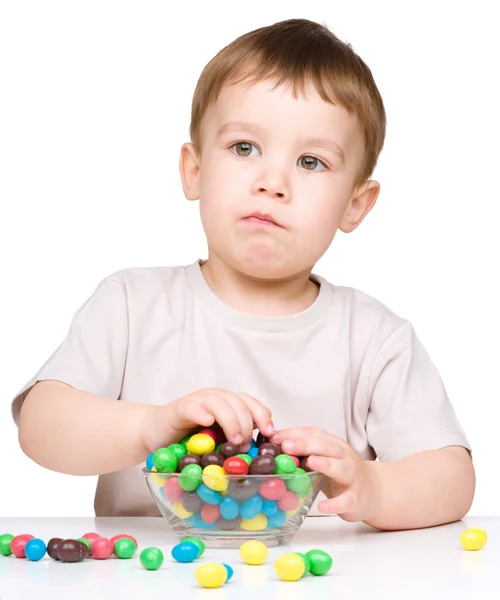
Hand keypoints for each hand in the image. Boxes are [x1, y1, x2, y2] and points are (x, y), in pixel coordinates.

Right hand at [142, 388, 274, 452]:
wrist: (157, 433)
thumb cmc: (189, 439)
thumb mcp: (218, 440)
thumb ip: (237, 438)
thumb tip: (264, 449)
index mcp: (228, 403)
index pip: (250, 403)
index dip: (262, 416)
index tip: (270, 434)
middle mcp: (215, 397)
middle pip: (238, 402)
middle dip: (246, 423)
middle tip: (245, 444)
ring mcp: (197, 401)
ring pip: (219, 403)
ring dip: (230, 420)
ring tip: (234, 439)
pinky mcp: (179, 408)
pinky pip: (192, 407)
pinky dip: (201, 413)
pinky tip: (207, 422)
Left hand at [271, 427, 377, 522]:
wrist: (373, 490)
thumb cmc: (340, 472)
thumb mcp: (322, 457)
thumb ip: (301, 451)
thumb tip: (270, 444)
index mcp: (332, 444)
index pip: (314, 433)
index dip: (294, 433)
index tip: (274, 436)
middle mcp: (344, 456)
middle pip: (327, 446)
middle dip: (306, 444)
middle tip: (287, 446)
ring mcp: (352, 476)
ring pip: (341, 467)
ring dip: (326, 464)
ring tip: (311, 462)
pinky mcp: (356, 498)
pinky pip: (346, 500)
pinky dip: (335, 503)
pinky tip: (322, 505)